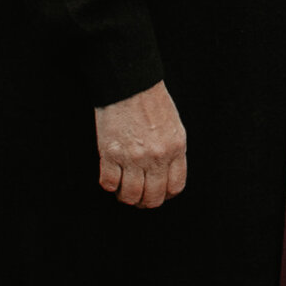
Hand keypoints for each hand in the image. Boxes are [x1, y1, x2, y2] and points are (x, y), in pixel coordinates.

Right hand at [95, 81, 187, 206]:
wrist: (130, 83)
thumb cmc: (151, 100)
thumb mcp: (173, 126)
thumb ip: (172, 151)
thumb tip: (166, 174)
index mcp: (175, 148)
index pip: (175, 187)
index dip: (165, 194)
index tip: (157, 192)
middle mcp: (157, 157)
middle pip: (153, 197)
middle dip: (145, 201)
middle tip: (138, 195)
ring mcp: (133, 157)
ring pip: (131, 196)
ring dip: (126, 196)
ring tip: (123, 188)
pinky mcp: (111, 154)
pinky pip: (109, 183)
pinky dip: (109, 184)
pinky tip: (111, 175)